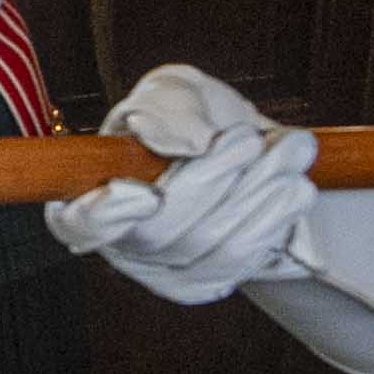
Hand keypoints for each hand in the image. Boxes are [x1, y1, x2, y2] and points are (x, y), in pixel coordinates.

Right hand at [44, 65, 373, 373]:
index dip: (107, 216)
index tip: (143, 195)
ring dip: (259, 196)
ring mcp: (165, 272)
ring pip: (211, 248)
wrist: (240, 144)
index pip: (81, 223)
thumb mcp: (171, 90)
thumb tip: (192, 142)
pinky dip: (275, 220)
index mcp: (87, 194)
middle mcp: (121, 244)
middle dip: (212, 182)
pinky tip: (292, 187)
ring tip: (291, 150)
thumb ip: (167, 109)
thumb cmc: (188, 115)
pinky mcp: (209, 282)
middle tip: (248, 140)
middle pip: (160, 234)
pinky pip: (243, 262)